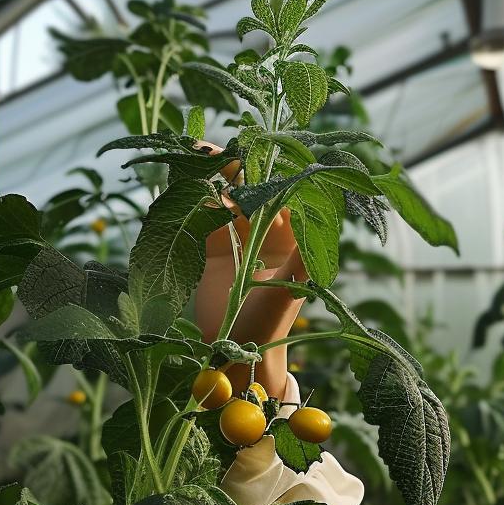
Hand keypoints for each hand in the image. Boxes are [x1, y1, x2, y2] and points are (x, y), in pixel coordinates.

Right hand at [192, 140, 305, 399]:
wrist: (235, 358)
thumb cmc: (270, 328)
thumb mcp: (289, 289)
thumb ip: (303, 256)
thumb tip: (328, 222)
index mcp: (292, 239)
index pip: (277, 195)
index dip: (261, 169)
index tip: (243, 147)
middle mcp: (267, 236)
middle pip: (247, 192)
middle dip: (228, 168)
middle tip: (203, 146)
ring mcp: (239, 243)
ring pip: (222, 201)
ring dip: (206, 179)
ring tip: (187, 156)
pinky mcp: (213, 253)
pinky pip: (201, 219)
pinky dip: (189, 201)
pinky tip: (175, 182)